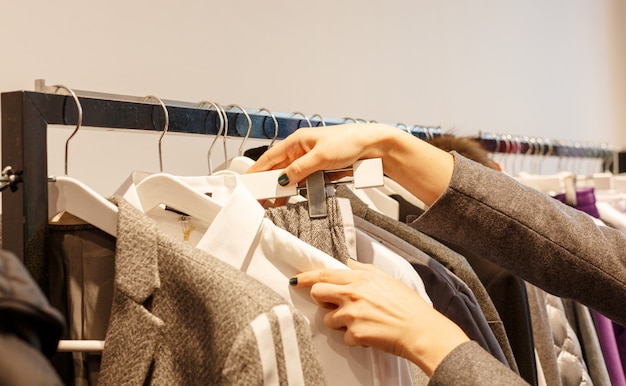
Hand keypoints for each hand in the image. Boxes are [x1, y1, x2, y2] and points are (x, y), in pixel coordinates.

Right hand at [247, 124, 390, 186]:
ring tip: (274, 203)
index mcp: (297, 141)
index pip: (270, 158)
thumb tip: (284, 179)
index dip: (257, 171)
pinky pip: (305, 182)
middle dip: (269, 184)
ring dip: (285, 189)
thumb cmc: (349, 141)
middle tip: (259, 199)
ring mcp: (311, 161)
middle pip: (279, 170)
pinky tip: (294, 198)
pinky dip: (299, 190)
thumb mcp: (321, 157)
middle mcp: (301, 150)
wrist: (373, 146)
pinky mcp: (321, 170)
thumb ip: (300, 169)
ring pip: (291, 177)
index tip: (247, 183)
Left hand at [291, 259, 469, 375]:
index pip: (325, 274)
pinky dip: (355, 338)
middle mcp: (353, 294)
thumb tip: (348, 263)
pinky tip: (370, 333)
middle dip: (322, 300)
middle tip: (334, 305)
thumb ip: (364, 270)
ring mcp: (352, 314)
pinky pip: (345, 337)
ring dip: (341, 322)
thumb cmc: (409, 306)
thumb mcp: (388, 279)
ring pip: (330, 319)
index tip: (297, 280)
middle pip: (318, 293)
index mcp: (360, 279)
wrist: (421, 331)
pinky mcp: (355, 333)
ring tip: (362, 321)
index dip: (307, 277)